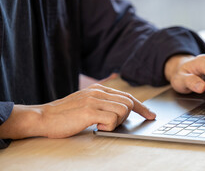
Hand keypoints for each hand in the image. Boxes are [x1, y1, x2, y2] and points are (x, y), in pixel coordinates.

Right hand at [0, 84, 155, 139]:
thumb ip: (102, 102)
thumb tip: (122, 109)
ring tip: (102, 125)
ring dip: (117, 122)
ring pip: (123, 110)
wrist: (43, 118)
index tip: (150, 115)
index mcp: (99, 89)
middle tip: (111, 125)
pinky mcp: (89, 111)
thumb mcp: (86, 103)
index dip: (142, 107)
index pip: (127, 96)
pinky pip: (112, 119)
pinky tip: (97, 127)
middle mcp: (98, 91)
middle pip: (129, 103)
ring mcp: (94, 100)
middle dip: (126, 117)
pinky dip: (109, 127)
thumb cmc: (65, 114)